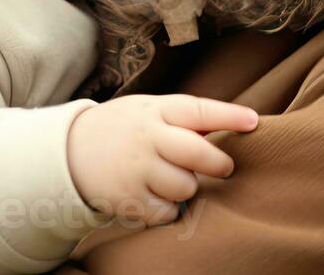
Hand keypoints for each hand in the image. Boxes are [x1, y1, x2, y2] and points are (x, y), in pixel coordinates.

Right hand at [67, 94, 258, 226]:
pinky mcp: (128, 200)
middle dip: (218, 163)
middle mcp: (146, 139)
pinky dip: (168, 208)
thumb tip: (235, 124)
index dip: (229, 116)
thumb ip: (183, 118)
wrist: (69, 153)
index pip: (197, 111)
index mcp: (154, 111)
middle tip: (224, 167)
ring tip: (172, 179)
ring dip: (187, 187)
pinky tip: (155, 196)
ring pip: (185, 186)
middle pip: (196, 154)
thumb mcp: (148, 110)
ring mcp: (136, 171)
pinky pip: (167, 212)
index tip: (254, 122)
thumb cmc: (124, 129)